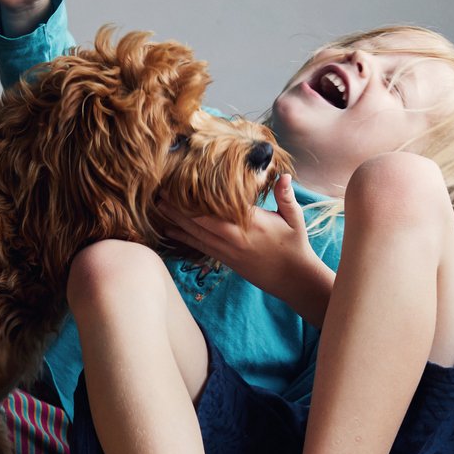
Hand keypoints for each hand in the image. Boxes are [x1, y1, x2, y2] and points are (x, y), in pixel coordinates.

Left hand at [160, 174, 331, 321]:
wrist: (293, 278)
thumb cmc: (294, 245)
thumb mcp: (294, 218)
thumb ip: (285, 196)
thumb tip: (283, 175)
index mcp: (249, 223)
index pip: (216, 209)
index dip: (195, 199)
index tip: (180, 185)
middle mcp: (234, 237)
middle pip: (198, 222)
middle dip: (177, 208)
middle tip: (159, 194)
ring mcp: (227, 251)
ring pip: (195, 235)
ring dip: (175, 222)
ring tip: (159, 209)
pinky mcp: (225, 260)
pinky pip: (200, 247)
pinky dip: (184, 238)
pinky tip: (171, 231)